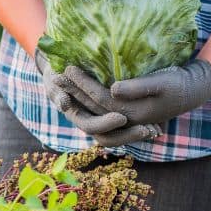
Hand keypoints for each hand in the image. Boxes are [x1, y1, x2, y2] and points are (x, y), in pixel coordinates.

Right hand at [35, 50, 157, 145]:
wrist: (59, 73)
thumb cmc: (55, 72)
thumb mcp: (54, 79)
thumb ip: (58, 91)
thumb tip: (64, 103)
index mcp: (74, 115)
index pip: (91, 126)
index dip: (106, 124)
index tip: (122, 118)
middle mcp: (88, 121)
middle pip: (108, 138)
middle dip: (128, 135)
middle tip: (148, 130)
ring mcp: (100, 120)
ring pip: (119, 136)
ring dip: (136, 135)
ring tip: (155, 132)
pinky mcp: (110, 116)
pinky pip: (125, 129)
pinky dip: (139, 129)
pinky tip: (156, 128)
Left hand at [61, 60, 210, 125]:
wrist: (193, 91)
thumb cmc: (178, 83)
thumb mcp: (162, 82)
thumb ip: (137, 87)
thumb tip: (112, 89)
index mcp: (131, 114)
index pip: (101, 99)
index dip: (84, 84)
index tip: (69, 67)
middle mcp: (124, 120)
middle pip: (92, 106)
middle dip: (74, 91)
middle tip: (56, 75)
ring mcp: (122, 117)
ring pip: (93, 110)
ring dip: (75, 96)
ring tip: (60, 81)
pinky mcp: (123, 112)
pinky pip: (98, 108)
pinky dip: (84, 99)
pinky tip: (72, 88)